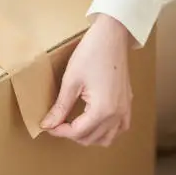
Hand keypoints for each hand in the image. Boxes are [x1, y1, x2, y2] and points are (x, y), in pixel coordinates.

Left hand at [41, 14, 132, 146]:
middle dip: (72, 134)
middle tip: (57, 122)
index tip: (48, 125)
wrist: (112, 36)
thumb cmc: (91, 53)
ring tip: (73, 124)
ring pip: (107, 138)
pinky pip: (120, 128)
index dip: (59, 131)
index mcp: (103, 109)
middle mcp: (117, 114)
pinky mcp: (127, 103)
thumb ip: (60, 107)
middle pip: (91, 138)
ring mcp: (125, 109)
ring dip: (89, 136)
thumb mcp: (71, 81)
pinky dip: (106, 131)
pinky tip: (94, 122)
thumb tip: (48, 124)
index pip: (78, 132)